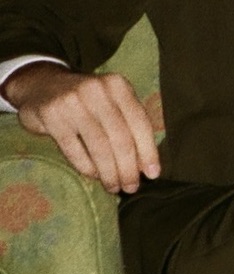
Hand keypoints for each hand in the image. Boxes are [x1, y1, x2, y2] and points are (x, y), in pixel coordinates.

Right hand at [4, 62, 160, 193]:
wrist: (39, 86)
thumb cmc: (87, 102)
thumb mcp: (112, 104)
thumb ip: (130, 127)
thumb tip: (146, 167)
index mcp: (118, 86)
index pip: (140, 123)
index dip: (148, 152)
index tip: (153, 175)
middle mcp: (97, 90)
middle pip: (121, 138)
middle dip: (128, 168)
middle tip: (131, 187)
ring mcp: (72, 101)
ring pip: (99, 146)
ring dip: (109, 172)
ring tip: (114, 187)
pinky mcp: (51, 115)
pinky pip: (74, 149)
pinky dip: (86, 167)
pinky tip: (94, 176)